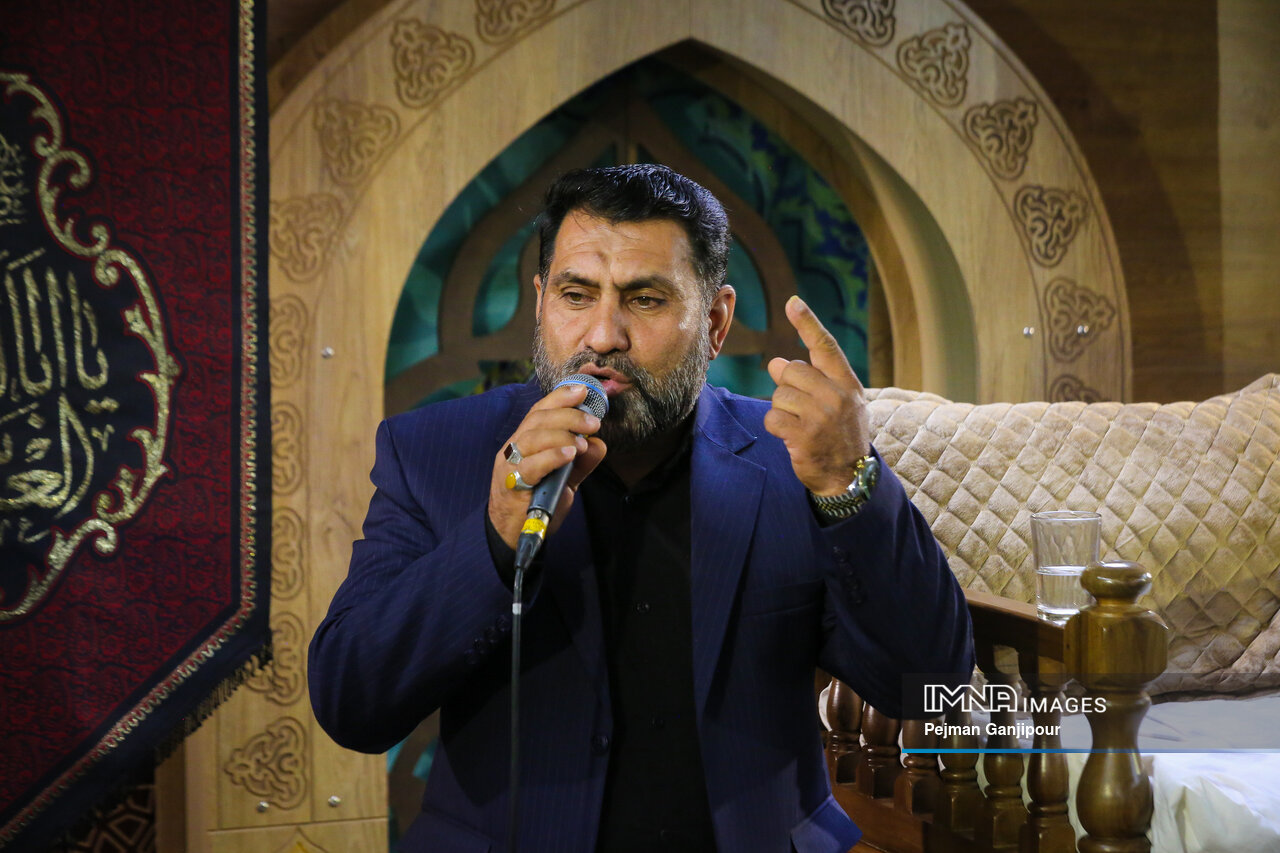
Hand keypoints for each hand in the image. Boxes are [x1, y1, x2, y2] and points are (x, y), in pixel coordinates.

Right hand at [489, 383, 606, 548]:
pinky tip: (570, 454)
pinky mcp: (512, 485)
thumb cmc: (537, 501)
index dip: (560, 397)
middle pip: (537, 420)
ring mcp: (510, 466)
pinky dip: (552, 456)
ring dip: (561, 434)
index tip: (583, 390)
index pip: (539, 411)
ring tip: (583, 441)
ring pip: (532, 438)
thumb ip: (582, 462)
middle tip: (593, 422)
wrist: (514, 535)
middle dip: (568, 415)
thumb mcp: (565, 479)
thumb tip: (600, 444)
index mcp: (525, 441)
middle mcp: (514, 448)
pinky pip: (531, 465)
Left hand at [764, 295, 870, 495]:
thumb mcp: (838, 402)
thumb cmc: (839, 433)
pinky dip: (776, 427)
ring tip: (799, 424)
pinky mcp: (804, 436)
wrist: (848, 475)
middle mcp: (837, 396)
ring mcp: (821, 416)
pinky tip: (791, 436)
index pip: (825, 346)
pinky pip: (772, 418)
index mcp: (847, 383)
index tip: (793, 303)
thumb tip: (776, 363)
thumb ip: (812, 380)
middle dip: (787, 388)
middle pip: (791, 372)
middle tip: (801, 408)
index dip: (807, 323)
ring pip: (779, 396)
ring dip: (781, 410)